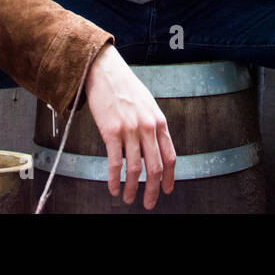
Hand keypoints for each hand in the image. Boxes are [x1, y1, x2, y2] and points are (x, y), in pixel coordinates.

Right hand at [83, 45, 176, 208]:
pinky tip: (114, 188)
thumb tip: (155, 148)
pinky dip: (115, 180)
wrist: (105, 71)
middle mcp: (147, 127)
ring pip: (135, 169)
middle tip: (150, 203)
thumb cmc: (125, 87)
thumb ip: (153, 126)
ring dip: (132, 188)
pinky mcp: (111, 131)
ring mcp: (130, 130)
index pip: (170, 156)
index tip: (167, 190)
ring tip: (128, 198)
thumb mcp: (148, 105)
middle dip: (153, 190)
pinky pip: (115, 163)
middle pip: (155, 167)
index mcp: (159, 121)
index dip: (170, 177)